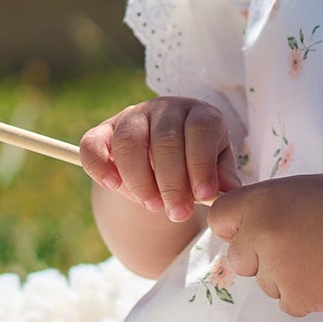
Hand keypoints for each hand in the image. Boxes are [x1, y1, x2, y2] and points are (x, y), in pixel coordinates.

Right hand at [79, 98, 239, 221]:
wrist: (165, 160)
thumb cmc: (197, 164)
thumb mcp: (216, 168)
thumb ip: (221, 178)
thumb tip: (229, 193)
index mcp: (199, 114)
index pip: (200, 130)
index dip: (202, 162)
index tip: (204, 195)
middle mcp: (166, 108)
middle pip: (165, 139)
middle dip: (172, 181)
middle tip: (178, 212)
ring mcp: (133, 116)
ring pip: (130, 140)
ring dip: (140, 178)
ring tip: (153, 205)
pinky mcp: (105, 130)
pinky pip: (93, 142)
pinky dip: (99, 164)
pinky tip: (112, 186)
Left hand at [207, 174, 322, 316]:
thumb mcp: (297, 191)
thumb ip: (264, 209)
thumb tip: (238, 233)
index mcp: (260, 201)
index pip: (219, 218)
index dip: (235, 225)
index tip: (254, 229)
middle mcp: (260, 234)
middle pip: (238, 258)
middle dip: (259, 257)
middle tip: (297, 245)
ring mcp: (276, 269)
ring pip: (266, 282)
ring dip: (286, 276)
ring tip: (321, 256)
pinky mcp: (296, 297)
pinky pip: (288, 302)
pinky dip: (305, 294)